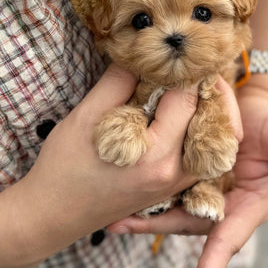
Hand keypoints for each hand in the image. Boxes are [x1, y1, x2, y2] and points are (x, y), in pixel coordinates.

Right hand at [7, 65, 198, 263]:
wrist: (52, 216)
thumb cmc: (63, 167)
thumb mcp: (86, 116)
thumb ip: (119, 82)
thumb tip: (143, 54)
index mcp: (154, 155)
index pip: (187, 98)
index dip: (182, 69)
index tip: (173, 51)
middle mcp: (174, 173)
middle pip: (210, 118)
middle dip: (201, 85)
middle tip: (186, 63)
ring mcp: (177, 184)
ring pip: (215, 139)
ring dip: (205, 108)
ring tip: (185, 85)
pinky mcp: (174, 189)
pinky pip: (202, 154)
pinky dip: (197, 129)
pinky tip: (180, 112)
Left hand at [108, 78, 267, 267]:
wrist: (248, 101)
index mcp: (246, 208)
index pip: (226, 244)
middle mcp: (221, 207)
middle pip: (186, 226)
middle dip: (156, 229)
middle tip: (119, 228)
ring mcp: (200, 193)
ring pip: (169, 212)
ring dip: (142, 216)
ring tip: (111, 218)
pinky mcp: (183, 177)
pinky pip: (161, 192)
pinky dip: (141, 196)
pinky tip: (117, 197)